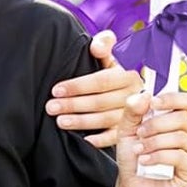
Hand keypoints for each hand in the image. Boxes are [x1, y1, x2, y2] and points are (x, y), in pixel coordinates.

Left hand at [46, 30, 142, 146]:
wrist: (127, 95)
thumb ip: (103, 46)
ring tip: (60, 121)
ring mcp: (135, 116)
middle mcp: (135, 97)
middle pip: (101, 101)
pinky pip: (117, 137)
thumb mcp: (109, 59)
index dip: (77, 86)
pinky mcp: (132, 131)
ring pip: (107, 120)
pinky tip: (86, 140)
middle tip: (51, 107)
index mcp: (129, 76)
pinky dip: (102, 140)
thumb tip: (96, 46)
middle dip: (73, 105)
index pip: (101, 81)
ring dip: (82, 121)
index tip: (56, 90)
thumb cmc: (111, 76)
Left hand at [115, 89, 186, 186]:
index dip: (173, 98)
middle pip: (183, 118)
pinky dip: (157, 156)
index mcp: (175, 121)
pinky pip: (180, 157)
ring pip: (181, 137)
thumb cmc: (133, 156)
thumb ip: (133, 111)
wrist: (131, 184)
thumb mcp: (126, 129)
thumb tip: (145, 95)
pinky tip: (145, 160)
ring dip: (154, 142)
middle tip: (139, 133)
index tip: (153, 102)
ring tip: (139, 150)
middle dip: (156, 124)